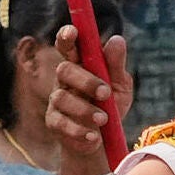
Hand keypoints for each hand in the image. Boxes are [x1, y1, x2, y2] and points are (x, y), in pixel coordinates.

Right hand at [28, 28, 130, 165]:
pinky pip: (61, 123)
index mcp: (80, 64)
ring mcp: (56, 100)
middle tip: (105, 93)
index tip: (73, 32)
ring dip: (85, 109)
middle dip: (85, 80)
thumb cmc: (112, 106)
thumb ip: (116, 64)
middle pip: (64, 70)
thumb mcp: (121, 85)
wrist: (104, 142)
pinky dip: (79, 130)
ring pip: (61, 97)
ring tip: (103, 119)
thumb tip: (117, 40)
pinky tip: (93, 136)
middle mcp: (64, 79)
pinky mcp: (54, 122)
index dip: (66, 36)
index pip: (68, 45)